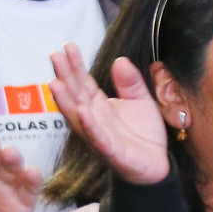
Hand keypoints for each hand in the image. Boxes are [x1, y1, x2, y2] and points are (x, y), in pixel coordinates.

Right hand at [50, 47, 170, 184]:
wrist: (157, 165)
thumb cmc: (144, 134)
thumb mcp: (140, 100)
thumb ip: (130, 82)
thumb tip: (120, 60)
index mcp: (98, 106)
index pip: (82, 82)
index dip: (75, 65)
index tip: (67, 46)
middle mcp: (93, 120)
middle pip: (75, 95)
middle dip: (64, 76)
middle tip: (55, 56)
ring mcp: (99, 137)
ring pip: (78, 117)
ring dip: (66, 100)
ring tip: (55, 82)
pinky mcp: (112, 152)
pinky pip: (98, 138)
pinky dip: (89, 125)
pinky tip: (82, 111)